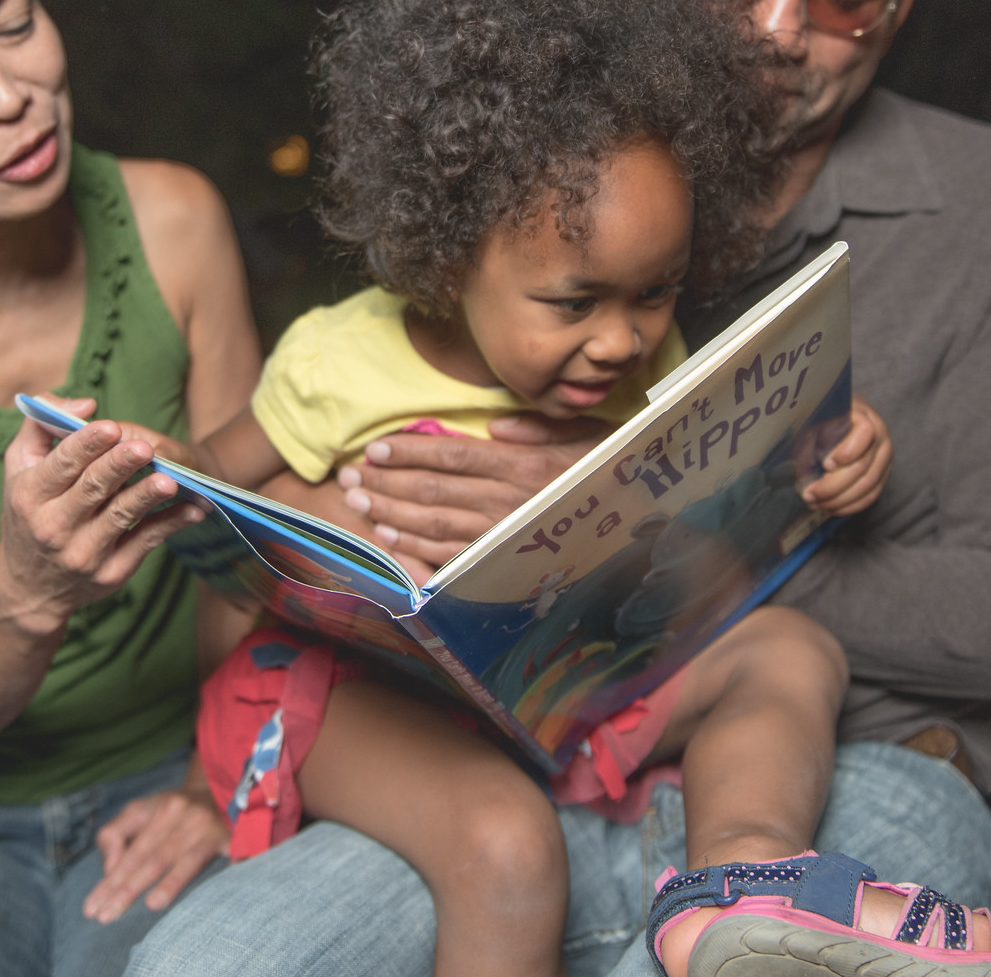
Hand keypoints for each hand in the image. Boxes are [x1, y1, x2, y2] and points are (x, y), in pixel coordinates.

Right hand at [0, 398, 204, 635]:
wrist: (29, 588)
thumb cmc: (28, 513)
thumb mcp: (19, 467)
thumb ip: (42, 423)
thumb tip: (87, 406)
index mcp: (30, 495)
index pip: (61, 465)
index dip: (86, 445)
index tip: (111, 427)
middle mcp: (54, 526)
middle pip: (93, 489)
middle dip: (120, 466)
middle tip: (145, 448)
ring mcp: (84, 553)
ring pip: (121, 517)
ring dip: (147, 496)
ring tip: (170, 479)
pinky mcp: (111, 573)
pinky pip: (145, 543)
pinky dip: (171, 524)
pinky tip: (192, 508)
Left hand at [82, 783, 228, 920]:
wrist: (217, 791)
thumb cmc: (171, 809)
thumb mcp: (138, 810)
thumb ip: (114, 834)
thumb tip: (109, 868)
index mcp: (161, 810)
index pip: (132, 853)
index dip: (110, 881)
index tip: (92, 909)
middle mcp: (185, 816)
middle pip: (153, 859)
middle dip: (128, 890)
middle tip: (105, 917)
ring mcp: (209, 828)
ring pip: (185, 861)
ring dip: (170, 884)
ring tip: (151, 905)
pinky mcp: (231, 839)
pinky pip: (230, 854)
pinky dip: (228, 866)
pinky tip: (217, 885)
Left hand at [336, 414, 606, 567]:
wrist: (641, 529)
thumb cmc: (609, 476)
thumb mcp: (586, 437)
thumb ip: (538, 429)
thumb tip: (493, 427)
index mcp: (523, 465)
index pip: (453, 453)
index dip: (409, 450)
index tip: (376, 445)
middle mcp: (508, 500)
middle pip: (433, 488)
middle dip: (386, 480)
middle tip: (349, 473)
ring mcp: (504, 535)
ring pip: (434, 522)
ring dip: (391, 512)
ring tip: (357, 501)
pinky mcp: (505, 563)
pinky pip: (452, 556)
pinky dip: (416, 547)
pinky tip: (388, 537)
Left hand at [802, 394, 891, 515]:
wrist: (848, 418)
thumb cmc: (829, 417)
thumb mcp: (819, 417)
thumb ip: (812, 435)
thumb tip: (799, 464)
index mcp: (866, 417)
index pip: (865, 433)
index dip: (847, 451)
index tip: (825, 464)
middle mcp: (881, 439)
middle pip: (862, 467)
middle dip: (833, 486)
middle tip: (809, 494)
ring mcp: (884, 460)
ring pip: (867, 487)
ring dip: (838, 500)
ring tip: (815, 503)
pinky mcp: (882, 476)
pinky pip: (870, 496)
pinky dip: (849, 506)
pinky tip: (830, 507)